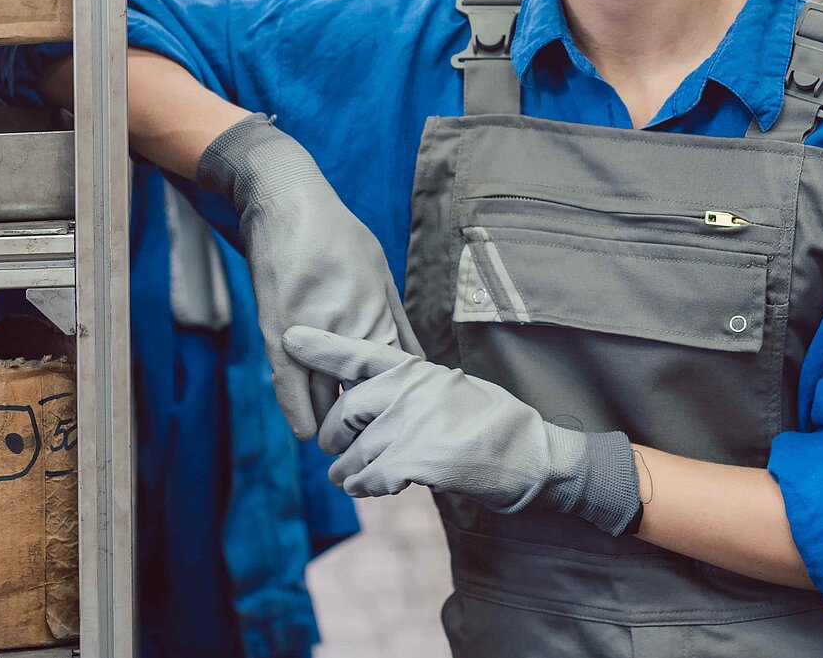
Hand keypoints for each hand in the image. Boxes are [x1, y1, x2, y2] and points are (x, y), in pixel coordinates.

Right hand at [197, 115, 420, 436]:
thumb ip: (396, 321)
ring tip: (344, 443)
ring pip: (327, 398)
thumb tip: (418, 361)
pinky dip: (301, 413)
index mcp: (378, 315)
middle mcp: (350, 328)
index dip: (401, 409)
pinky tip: (310, 432)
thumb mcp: (380, 274)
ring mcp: (314, 334)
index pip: (397, 380)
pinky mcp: (278, 333)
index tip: (406, 429)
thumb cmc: (337, 237)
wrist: (285, 204)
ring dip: (334, 423)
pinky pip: (291, 387)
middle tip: (375, 445)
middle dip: (371, 424)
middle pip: (365, 397)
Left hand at [281, 325, 641, 535]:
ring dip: (351, 473)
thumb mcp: (450, 388)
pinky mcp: (413, 460)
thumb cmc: (494, 423)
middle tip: (342, 452)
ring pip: (350, 455)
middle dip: (337, 439)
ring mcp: (409, 424)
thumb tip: (371, 400)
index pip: (358, 354)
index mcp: (415, 369)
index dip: (321, 347)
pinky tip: (386, 486)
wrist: (533, 455)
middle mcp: (408, 391)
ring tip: (365, 477)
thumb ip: (410, 389)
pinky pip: (367, 479)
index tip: (289, 336)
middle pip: (342, 414)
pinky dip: (369, 487)